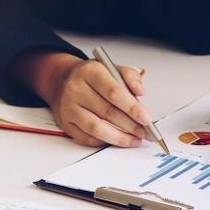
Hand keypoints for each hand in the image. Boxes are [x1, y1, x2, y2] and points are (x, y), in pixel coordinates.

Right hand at [19, 51, 152, 146]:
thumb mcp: (111, 68)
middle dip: (131, 126)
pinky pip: (87, 138)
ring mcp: (68, 108)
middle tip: (146, 132)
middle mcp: (76, 89)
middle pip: (107, 112)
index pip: (114, 92)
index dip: (132, 108)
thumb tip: (140, 91)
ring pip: (97, 128)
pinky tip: (117, 140)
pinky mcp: (65, 123)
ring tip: (135, 139)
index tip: (147, 118)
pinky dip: (105, 141)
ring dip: (120, 137)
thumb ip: (129, 77)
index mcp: (90, 72)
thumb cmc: (91, 77)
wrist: (62, 81)